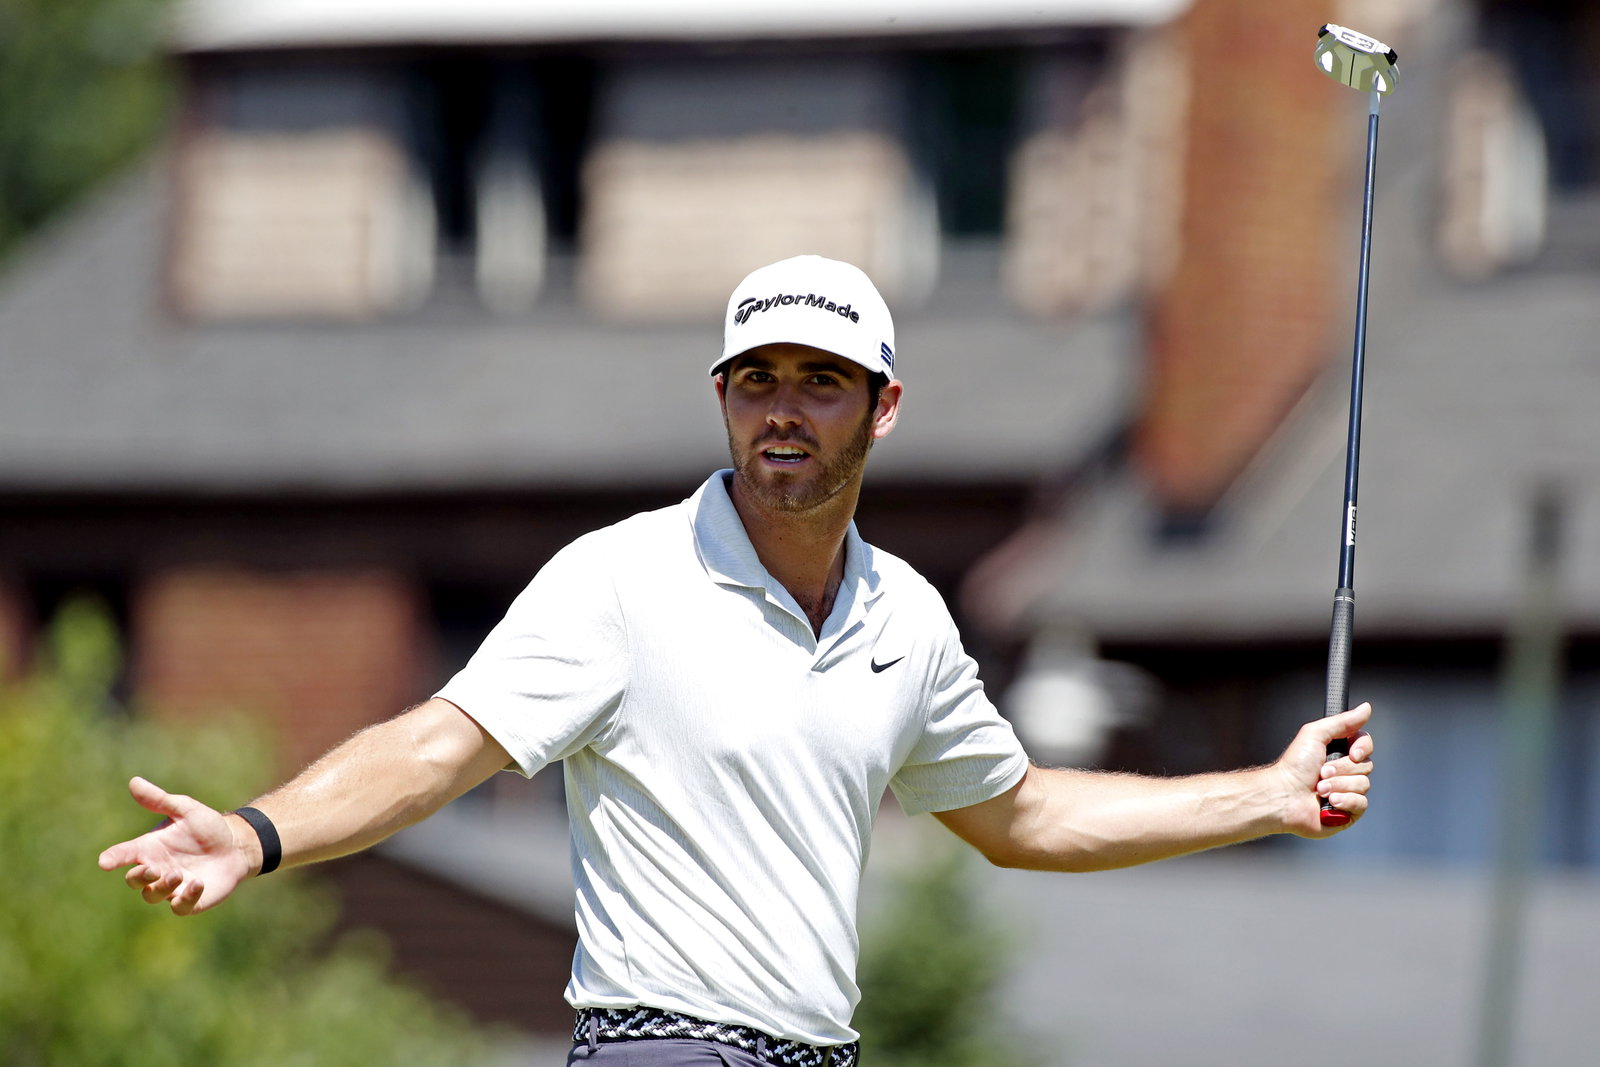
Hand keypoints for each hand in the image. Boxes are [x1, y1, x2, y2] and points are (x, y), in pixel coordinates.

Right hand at [96, 776, 255, 915]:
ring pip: (154, 895)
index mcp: (151, 848)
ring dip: (162, 887)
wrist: (236, 845)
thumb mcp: (185, 810)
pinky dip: (185, 898)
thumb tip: (134, 781)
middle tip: (153, 868)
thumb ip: (160, 800)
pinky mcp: (190, 901)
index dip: (113, 858)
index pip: (124, 854)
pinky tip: (198, 883)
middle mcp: (157, 869)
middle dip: (139, 877)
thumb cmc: (207, 827)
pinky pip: (180, 907)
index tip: (105, 862)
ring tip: (178, 874)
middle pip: (135, 880)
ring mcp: (172, 887)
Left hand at [1272, 703, 1373, 836]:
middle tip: (1321, 772)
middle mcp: (1344, 772)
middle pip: (1366, 766)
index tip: (1351, 752)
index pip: (1366, 745)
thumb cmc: (1293, 767)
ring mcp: (1347, 791)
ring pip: (1363, 785)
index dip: (1362, 748)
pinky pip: (1362, 804)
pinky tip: (1329, 801)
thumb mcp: (1315, 734)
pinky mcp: (1347, 812)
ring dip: (1339, 785)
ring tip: (1320, 788)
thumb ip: (1342, 721)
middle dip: (1341, 769)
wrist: (1283, 797)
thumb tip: (1365, 708)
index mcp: (1338, 752)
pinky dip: (1345, 801)